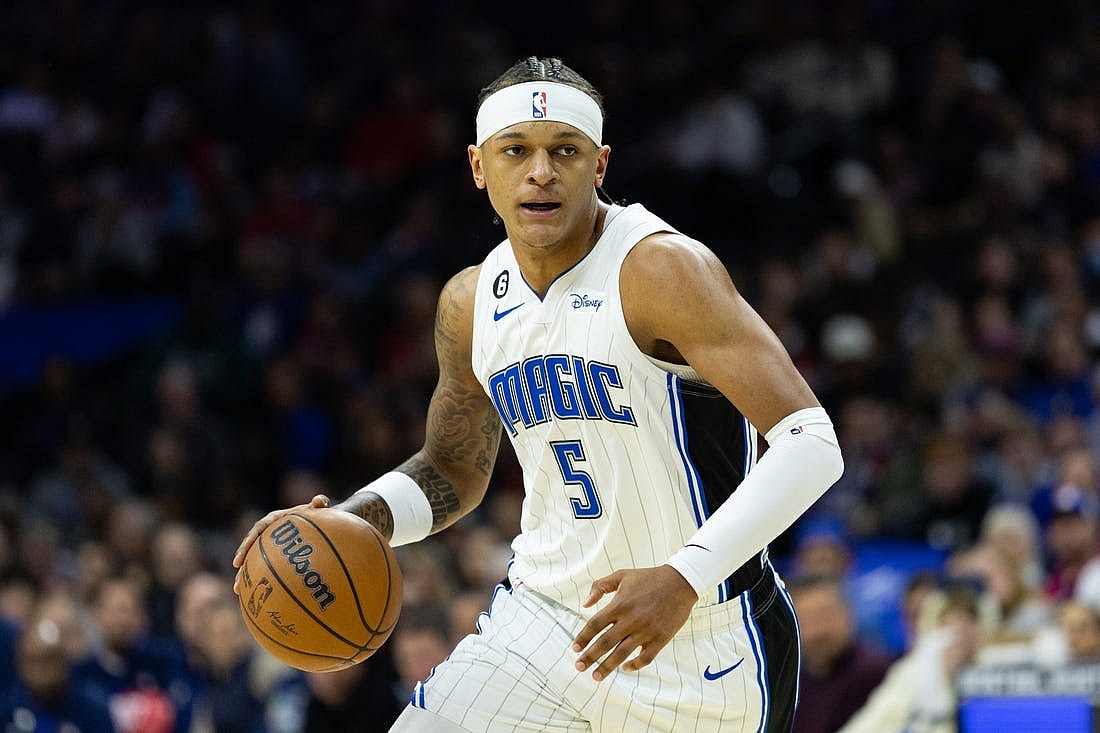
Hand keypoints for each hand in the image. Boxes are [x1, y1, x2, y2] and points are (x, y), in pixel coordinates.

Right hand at [232, 494, 330, 593]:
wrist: (322, 523)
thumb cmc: (320, 515)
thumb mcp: (320, 507)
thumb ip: (320, 503)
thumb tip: (320, 501)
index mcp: (275, 520)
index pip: (260, 527)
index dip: (251, 537)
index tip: (247, 545)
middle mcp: (269, 533)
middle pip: (251, 545)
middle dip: (242, 555)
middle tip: (237, 567)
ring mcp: (270, 546)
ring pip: (253, 560)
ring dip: (245, 574)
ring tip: (237, 589)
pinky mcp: (274, 558)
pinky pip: (264, 570)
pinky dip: (259, 582)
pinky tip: (254, 597)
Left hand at [572, 565, 696, 681]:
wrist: (680, 582)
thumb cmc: (649, 578)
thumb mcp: (622, 575)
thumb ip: (600, 586)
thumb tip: (585, 604)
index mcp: (619, 605)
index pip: (595, 625)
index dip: (582, 637)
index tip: (574, 648)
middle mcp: (630, 620)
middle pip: (605, 643)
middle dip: (590, 657)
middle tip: (578, 666)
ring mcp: (646, 631)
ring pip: (622, 654)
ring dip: (607, 667)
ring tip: (596, 676)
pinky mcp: (660, 639)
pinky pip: (645, 658)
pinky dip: (634, 665)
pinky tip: (625, 668)